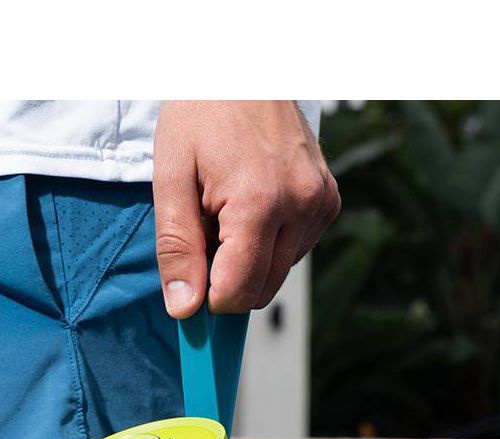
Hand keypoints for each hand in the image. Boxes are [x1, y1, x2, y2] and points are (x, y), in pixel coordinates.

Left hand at [152, 101, 340, 315]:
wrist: (244, 68)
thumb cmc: (202, 114)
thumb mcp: (171, 179)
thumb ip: (177, 248)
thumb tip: (184, 307)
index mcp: (260, 202)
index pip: (237, 292)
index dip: (207, 298)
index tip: (189, 285)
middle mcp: (302, 205)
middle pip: (260, 290)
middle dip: (226, 277)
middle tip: (204, 232)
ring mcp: (321, 203)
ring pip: (277, 275)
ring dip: (247, 259)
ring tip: (226, 211)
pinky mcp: (328, 201)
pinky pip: (293, 251)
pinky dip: (267, 243)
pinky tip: (250, 205)